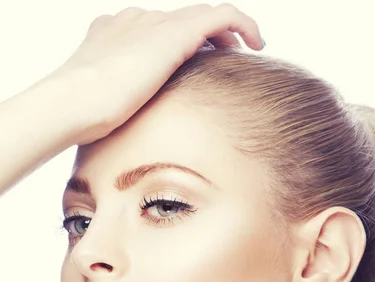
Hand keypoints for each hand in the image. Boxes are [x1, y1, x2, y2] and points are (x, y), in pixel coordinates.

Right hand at [53, 4, 263, 143]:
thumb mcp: (100, 106)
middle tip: (224, 58)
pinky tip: (257, 44)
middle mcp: (136, 21)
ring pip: (203, 16)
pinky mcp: (175, 31)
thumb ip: (116, 107)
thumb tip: (123, 131)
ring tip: (243, 50)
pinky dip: (243, 22)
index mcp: (114, 33)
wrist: (73, 102)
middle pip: (181, 21)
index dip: (178, 46)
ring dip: (225, 33)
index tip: (194, 65)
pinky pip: (223, 14)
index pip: (155, 32)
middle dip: (205, 38)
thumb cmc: (81, 116)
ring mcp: (155, 23)